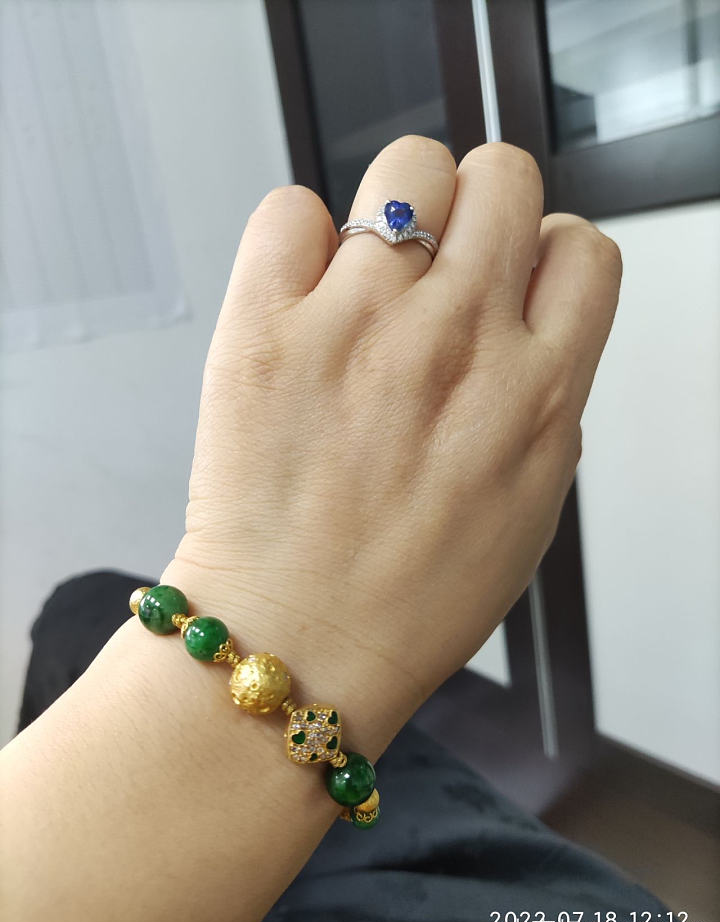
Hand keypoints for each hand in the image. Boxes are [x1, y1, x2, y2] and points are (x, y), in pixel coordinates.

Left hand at [164, 136, 620, 742]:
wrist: (301, 639)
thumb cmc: (414, 594)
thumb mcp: (531, 505)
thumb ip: (546, 399)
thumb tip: (533, 323)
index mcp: (535, 391)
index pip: (583, 247)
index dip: (549, 257)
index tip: (514, 285)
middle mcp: (457, 343)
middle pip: (502, 177)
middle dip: (483, 210)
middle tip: (445, 263)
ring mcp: (358, 327)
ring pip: (407, 170)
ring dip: (399, 209)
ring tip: (370, 272)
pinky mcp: (267, 330)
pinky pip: (291, 211)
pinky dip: (299, 237)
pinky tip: (305, 292)